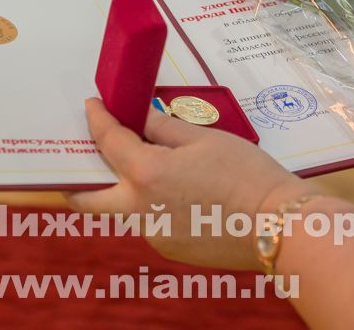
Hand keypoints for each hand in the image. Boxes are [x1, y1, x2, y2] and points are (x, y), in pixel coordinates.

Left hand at [66, 99, 313, 270]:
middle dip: (76, 178)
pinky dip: (152, 203)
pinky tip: (177, 191)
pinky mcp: (169, 247)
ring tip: (143, 166)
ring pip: (123, 209)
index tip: (92, 106)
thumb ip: (161, 127)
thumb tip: (138, 117)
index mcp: (146, 174)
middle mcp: (139, 209)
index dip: (97, 120)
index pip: (108, 142)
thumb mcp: (203, 139)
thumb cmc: (246, 174)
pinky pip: (149, 221)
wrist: (277, 225)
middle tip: (82, 156)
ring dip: (123, 188)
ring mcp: (152, 234)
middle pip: (87, 199)